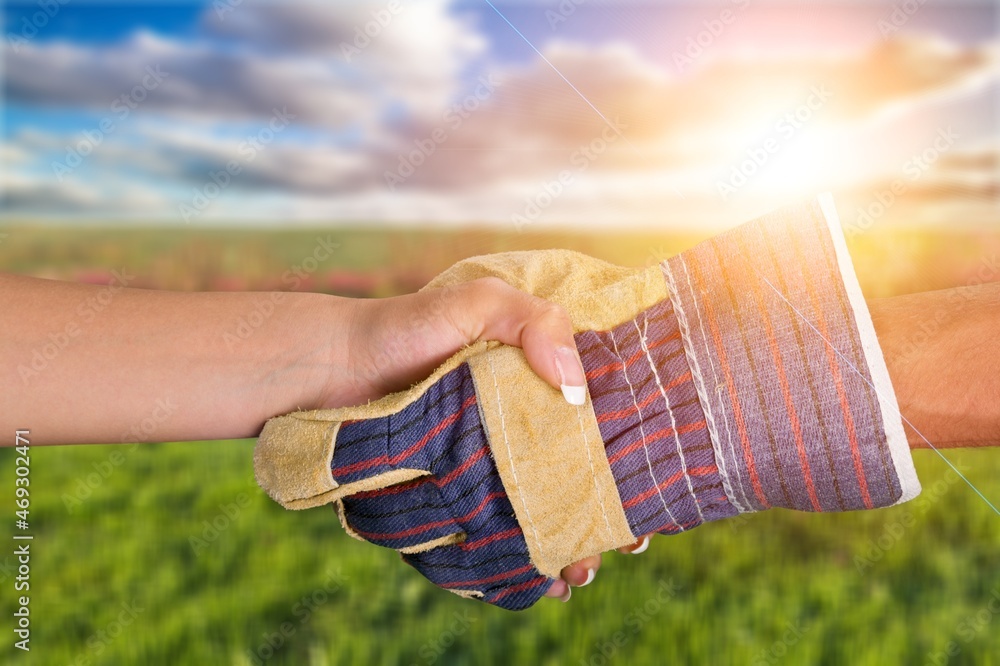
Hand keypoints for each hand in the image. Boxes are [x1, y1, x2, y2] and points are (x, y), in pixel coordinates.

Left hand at [324, 277, 653, 600]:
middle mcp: (527, 422)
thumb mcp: (476, 302)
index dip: (638, 449)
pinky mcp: (465, 492)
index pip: (607, 416)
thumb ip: (532, 321)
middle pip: (587, 472)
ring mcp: (496, 461)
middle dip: (613, 509)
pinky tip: (545, 579)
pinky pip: (506, 530)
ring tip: (583, 568)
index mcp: (543, 376)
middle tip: (630, 540)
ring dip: (576, 541)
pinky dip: (529, 557)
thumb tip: (576, 387)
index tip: (658, 483)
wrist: (334, 369)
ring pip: (552, 508)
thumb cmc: (407, 327)